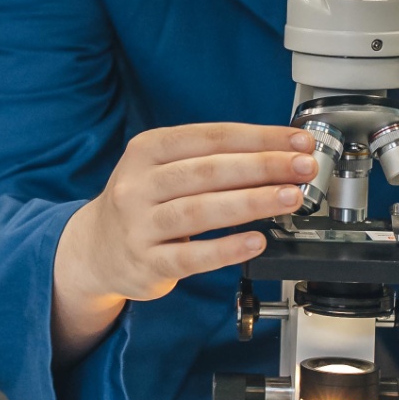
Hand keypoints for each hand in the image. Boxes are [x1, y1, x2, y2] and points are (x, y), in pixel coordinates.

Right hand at [51, 122, 318, 368]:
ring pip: (201, 210)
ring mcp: (140, 224)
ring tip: (290, 197)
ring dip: (252, 202)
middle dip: (264, 166)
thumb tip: (279, 153)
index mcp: (148, 149)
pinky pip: (192, 256)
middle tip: (303, 168)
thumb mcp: (162, 167)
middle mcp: (139, 183)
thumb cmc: (143, 202)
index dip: (260, 137)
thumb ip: (211, 159)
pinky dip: (227, 248)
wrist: (95, 249)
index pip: (212, 137)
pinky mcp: (147, 262)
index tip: (298, 141)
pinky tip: (256, 241)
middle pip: (209, 170)